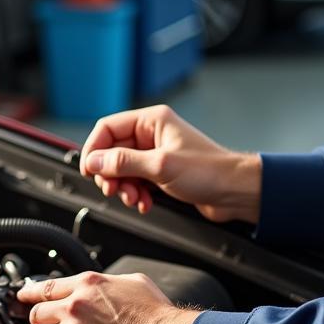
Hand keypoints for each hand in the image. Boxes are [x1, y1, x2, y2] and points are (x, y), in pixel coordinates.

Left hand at [0, 272, 199, 323]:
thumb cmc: (158, 318)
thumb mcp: (136, 283)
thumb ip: (111, 282)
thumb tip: (104, 285)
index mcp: (89, 285)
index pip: (49, 286)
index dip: (32, 292)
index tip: (24, 296)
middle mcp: (75, 306)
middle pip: (37, 311)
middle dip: (38, 318)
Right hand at [79, 104, 262, 224]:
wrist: (234, 192)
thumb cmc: (209, 171)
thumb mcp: (160, 166)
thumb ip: (123, 162)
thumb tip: (94, 161)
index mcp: (152, 121)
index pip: (108, 128)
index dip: (94, 149)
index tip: (90, 170)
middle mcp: (152, 134)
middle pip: (112, 151)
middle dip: (111, 174)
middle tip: (114, 190)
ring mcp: (156, 153)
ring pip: (123, 169)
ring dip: (124, 187)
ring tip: (134, 199)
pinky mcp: (161, 172)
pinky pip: (136, 181)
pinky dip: (136, 193)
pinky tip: (144, 202)